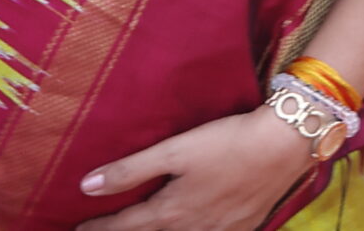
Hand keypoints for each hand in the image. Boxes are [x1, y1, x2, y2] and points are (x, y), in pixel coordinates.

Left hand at [78, 105, 314, 229]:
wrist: (286, 144)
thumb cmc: (228, 142)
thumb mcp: (176, 150)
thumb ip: (131, 170)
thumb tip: (86, 187)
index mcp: (171, 212)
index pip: (125, 225)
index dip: (99, 227)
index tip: (77, 229)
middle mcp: (194, 228)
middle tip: (111, 230)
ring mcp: (222, 230)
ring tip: (152, 228)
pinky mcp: (245, 226)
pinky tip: (198, 228)